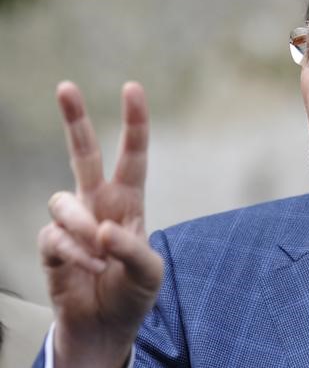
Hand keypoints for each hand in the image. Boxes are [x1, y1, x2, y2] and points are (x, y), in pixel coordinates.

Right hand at [38, 81, 162, 367]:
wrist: (106, 328)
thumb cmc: (133, 294)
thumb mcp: (149, 273)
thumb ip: (133, 249)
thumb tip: (102, 229)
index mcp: (129, 202)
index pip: (132, 156)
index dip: (134, 123)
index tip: (132, 88)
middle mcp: (98, 204)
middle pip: (82, 154)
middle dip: (75, 120)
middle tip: (66, 86)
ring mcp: (72, 224)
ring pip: (62, 200)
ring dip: (82, 228)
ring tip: (101, 255)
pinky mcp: (51, 246)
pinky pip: (54, 236)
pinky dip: (74, 254)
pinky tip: (88, 269)